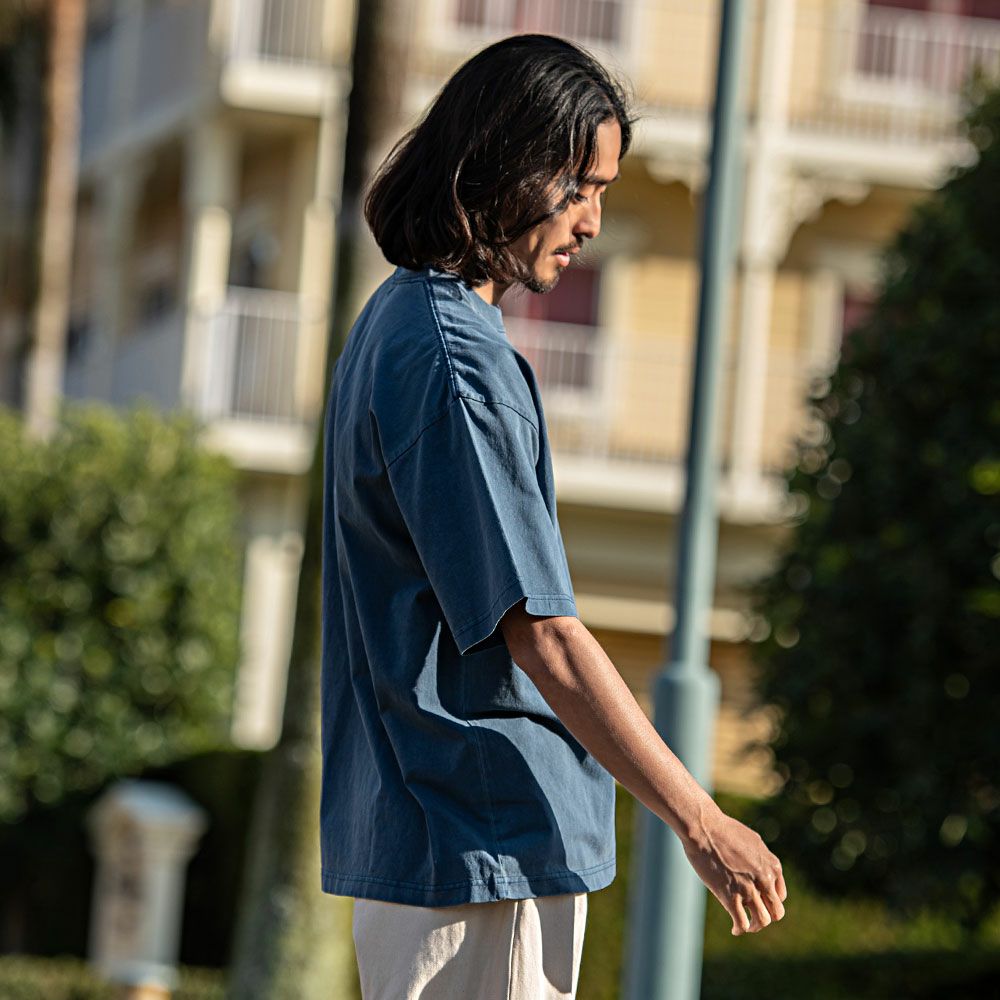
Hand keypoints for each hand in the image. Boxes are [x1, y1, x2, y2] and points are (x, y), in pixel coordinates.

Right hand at [681, 805, 786, 935]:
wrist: (703, 827)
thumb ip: (759, 857)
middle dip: (765, 917)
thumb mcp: (751, 840)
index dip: (769, 902)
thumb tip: (760, 866)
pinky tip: (734, 929)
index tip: (758, 902)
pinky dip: (740, 929)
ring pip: (762, 921)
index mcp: (772, 865)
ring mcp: (748, 889)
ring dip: (754, 926)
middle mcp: (764, 879)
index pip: (779, 895)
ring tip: (745, 925)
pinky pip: (742, 922)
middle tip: (753, 918)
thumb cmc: (722, 830)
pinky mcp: (730, 896)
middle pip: (776, 911)